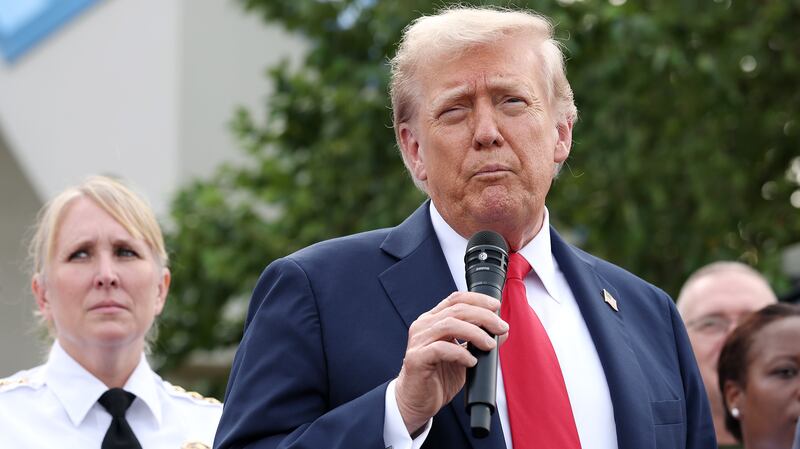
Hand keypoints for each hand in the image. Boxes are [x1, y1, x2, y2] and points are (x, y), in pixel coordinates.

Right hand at [394, 292, 508, 434]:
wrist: (417, 402)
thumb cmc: (439, 378)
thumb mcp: (465, 356)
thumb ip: (480, 341)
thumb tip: (503, 332)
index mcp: (433, 320)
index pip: (455, 299)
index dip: (477, 299)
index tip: (496, 306)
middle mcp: (423, 326)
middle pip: (456, 310)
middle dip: (484, 316)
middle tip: (501, 328)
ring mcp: (418, 341)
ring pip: (449, 325)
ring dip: (475, 333)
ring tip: (489, 345)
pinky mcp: (416, 358)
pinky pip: (441, 349)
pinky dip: (461, 353)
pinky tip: (471, 361)